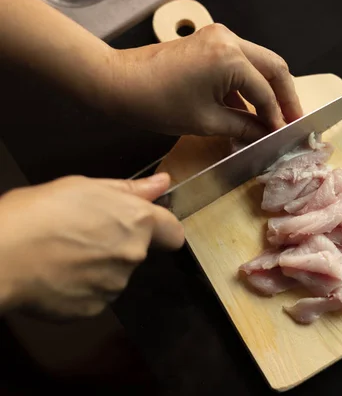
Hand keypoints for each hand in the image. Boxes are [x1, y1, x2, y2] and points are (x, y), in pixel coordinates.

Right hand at [0, 173, 183, 318]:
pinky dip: (81, 288)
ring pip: (116, 275)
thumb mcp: (84, 187)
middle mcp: (134, 256)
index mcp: (137, 222)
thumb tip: (162, 183)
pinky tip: (57, 274)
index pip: (174, 233)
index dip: (162, 229)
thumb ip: (130, 189)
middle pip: (139, 252)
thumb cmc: (38, 213)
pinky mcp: (94, 309)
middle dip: (119, 244)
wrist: (0, 256)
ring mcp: (114, 286)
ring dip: (99, 266)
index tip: (144, 225)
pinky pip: (95, 296)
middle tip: (82, 232)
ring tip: (63, 253)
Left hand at [107, 23, 302, 141]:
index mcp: (230, 58)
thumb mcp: (207, 121)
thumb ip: (244, 127)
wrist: (119, 82)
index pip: (265, 92)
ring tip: (275, 116)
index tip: (283, 135)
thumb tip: (265, 134)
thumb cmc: (157, 103)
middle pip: (273, 67)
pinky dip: (248, 84)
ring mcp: (219, 37)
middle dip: (285, 96)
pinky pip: (240, 63)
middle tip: (293, 120)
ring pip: (259, 63)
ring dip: (268, 89)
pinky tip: (250, 108)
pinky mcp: (210, 42)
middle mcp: (229, 40)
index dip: (277, 117)